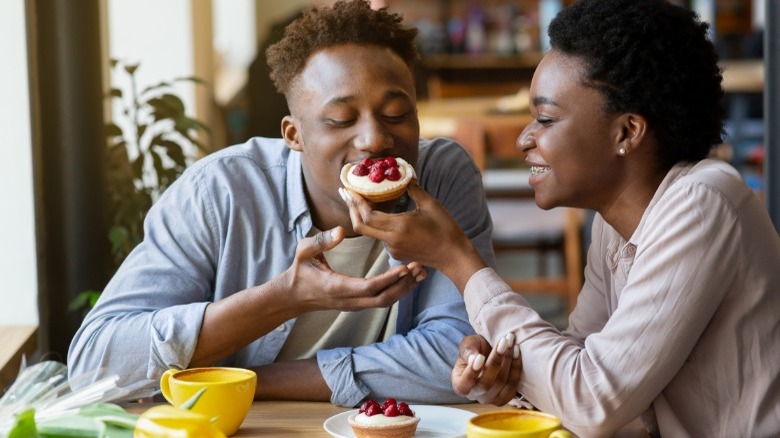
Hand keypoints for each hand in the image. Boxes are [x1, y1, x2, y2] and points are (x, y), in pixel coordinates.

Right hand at [282, 226, 425, 312]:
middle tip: (419, 268)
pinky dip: (397, 290)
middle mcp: (350, 301)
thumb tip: (341, 230)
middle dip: (403, 285)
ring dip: (404, 289)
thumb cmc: (299, 271)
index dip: (389, 279)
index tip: (404, 267)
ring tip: (420, 273)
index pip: (369, 287)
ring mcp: (354, 305)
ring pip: (385, 301)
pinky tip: (408, 278)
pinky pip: (381, 299)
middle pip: (383, 298)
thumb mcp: (304, 251)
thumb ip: (321, 241)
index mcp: (337, 287)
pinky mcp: (358, 303)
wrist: (293, 296)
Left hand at [339, 182, 485, 287]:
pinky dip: (375, 224)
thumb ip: (413, 188)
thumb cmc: (445, 229)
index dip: (356, 202)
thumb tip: (404, 174)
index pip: (367, 216)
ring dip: (362, 216)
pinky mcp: (396, 253)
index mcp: (398, 227)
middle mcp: (391, 240)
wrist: (453, 256)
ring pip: (369, 232)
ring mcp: (392, 249)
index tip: (349, 189)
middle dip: (351, 209)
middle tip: (346, 193)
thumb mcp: (430, 204)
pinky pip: (380, 237)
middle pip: (361, 227)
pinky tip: (377, 213)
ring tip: (359, 199)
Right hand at [451, 333, 520, 405]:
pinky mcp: (506, 397)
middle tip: (503, 341)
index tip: (480, 356)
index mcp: (460, 385)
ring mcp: (491, 399)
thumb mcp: (467, 345)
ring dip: (509, 360)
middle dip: (496, 360)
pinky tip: (517, 351)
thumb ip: (468, 350)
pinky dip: (516, 366)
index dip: (472, 373)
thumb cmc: (474, 348)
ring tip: (511, 341)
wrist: (488, 352)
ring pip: (502, 382)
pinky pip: (513, 384)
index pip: (463, 386)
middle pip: (486, 384)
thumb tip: (473, 359)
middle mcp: (474, 396)